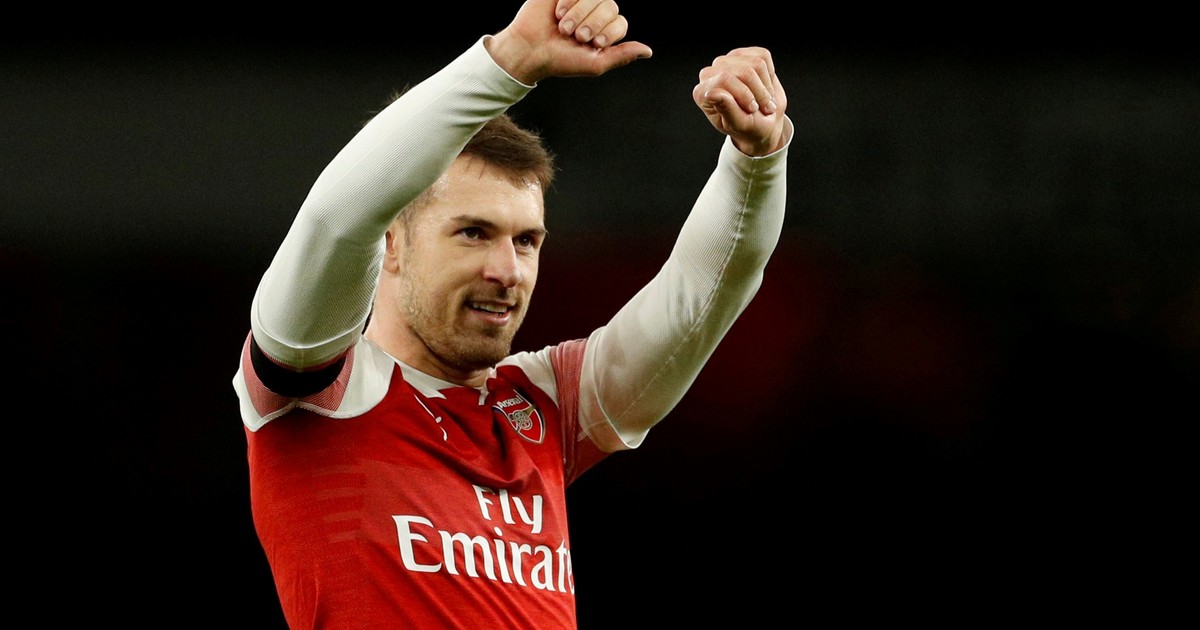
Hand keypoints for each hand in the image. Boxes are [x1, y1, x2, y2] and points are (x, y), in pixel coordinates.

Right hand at [487, 0, 652, 84]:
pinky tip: (558, 12)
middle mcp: (594, 13)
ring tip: (563, 26)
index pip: (620, 22)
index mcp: (604, 30)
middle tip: (574, 35)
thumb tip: (648, 51)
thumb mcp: (596, 64)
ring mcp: (580, 0)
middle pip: (610, 6)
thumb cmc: (561, 60)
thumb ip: (622, 55)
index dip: (607, 31)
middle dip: (592, 22)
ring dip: (579, 12)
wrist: (530, 49)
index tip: (591, 43)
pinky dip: (569, 1)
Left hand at [692, 47, 788, 156]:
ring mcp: (727, 61)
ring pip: (756, 63)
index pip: (725, 79)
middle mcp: (711, 73)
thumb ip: (726, 109)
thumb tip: (710, 93)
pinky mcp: (744, 54)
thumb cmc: (749, 127)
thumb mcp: (739, 124)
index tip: (753, 110)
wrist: (764, 123)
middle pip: (744, 71)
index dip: (745, 94)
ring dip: (766, 86)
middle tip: (764, 108)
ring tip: (765, 101)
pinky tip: (764, 87)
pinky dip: (769, 76)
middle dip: (759, 92)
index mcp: (703, 92)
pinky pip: (763, 57)